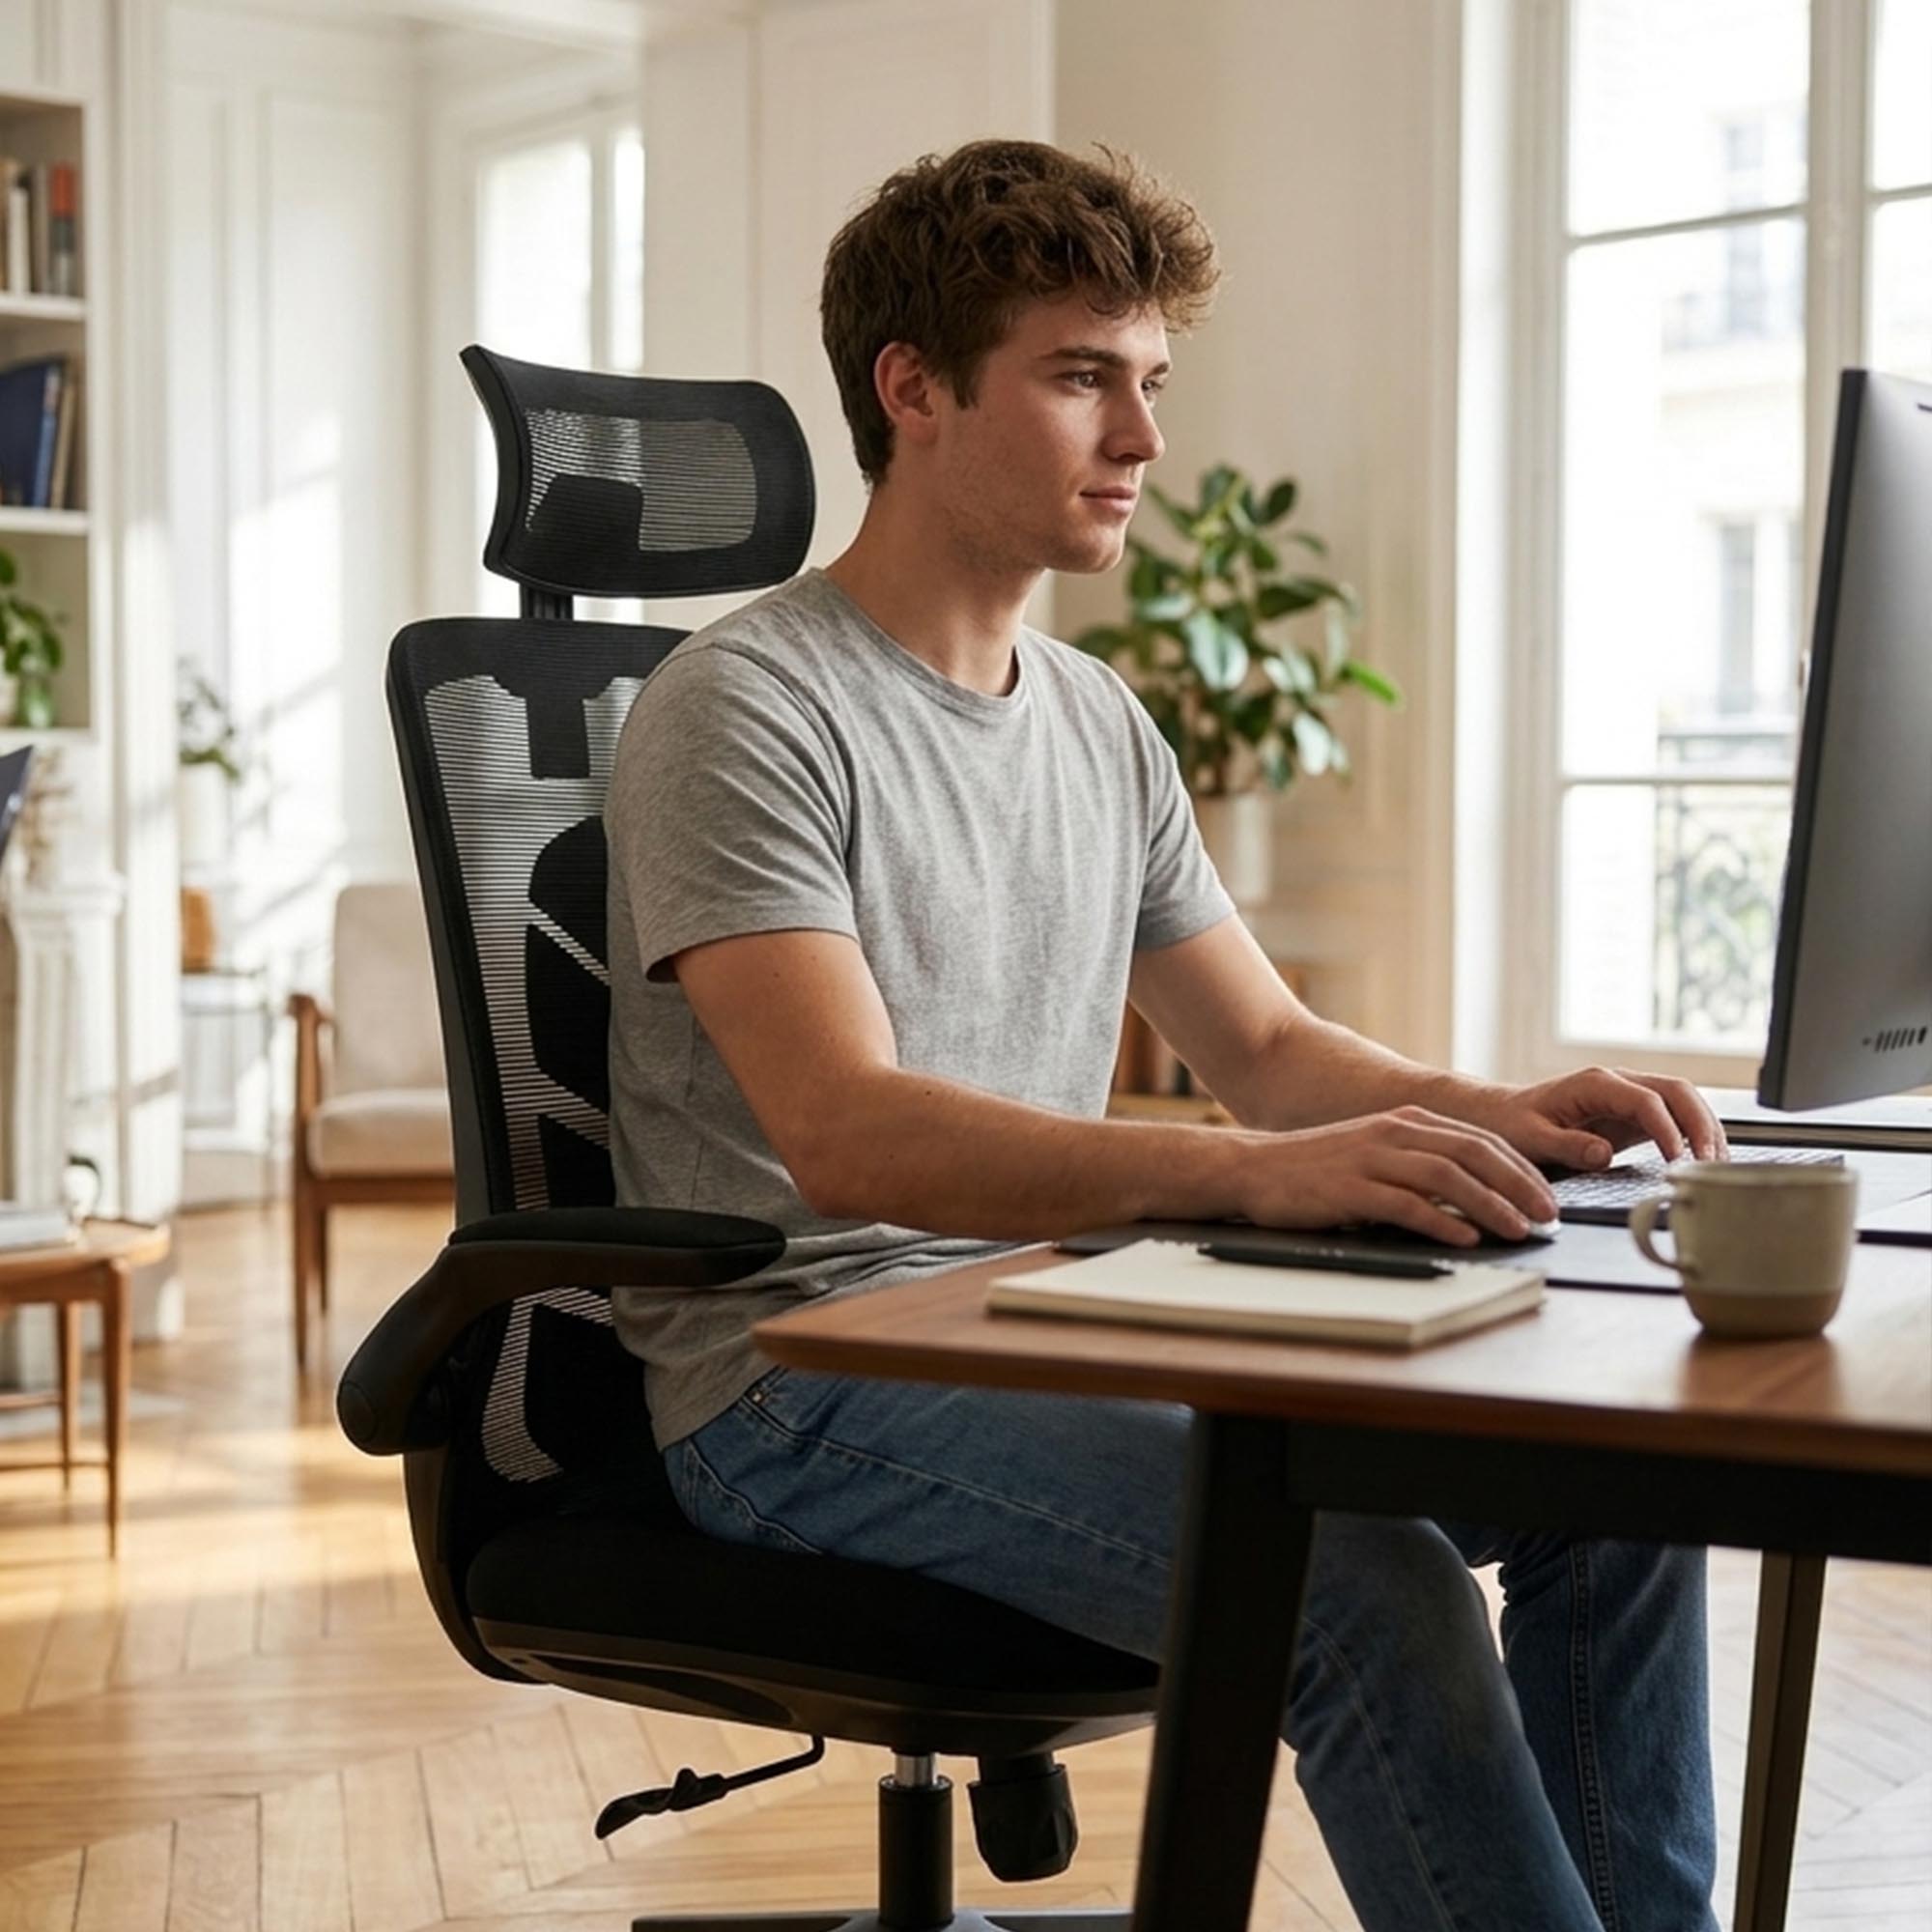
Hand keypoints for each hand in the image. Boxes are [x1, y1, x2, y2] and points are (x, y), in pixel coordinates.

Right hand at [1235, 1106, 1560, 1248]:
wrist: (1252, 1168)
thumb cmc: (1315, 1170)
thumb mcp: (1374, 1154)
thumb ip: (1418, 1165)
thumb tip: (1471, 1198)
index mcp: (1406, 1121)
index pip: (1481, 1140)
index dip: (1521, 1169)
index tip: (1548, 1198)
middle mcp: (1394, 1133)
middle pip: (1474, 1153)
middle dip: (1519, 1185)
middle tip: (1549, 1216)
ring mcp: (1371, 1158)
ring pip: (1448, 1176)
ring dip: (1491, 1205)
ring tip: (1519, 1230)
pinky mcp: (1349, 1188)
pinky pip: (1405, 1204)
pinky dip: (1441, 1220)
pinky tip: (1464, 1238)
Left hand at [1473, 1067, 1729, 1170]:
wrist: (1502, 1115)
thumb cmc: (1513, 1124)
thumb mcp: (1530, 1138)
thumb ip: (1566, 1145)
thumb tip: (1602, 1154)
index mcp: (1595, 1084)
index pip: (1645, 1100)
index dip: (1666, 1129)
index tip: (1676, 1160)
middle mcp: (1618, 1083)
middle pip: (1677, 1091)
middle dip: (1700, 1124)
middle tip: (1711, 1163)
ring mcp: (1630, 1096)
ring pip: (1683, 1101)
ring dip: (1705, 1128)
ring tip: (1717, 1165)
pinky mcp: (1634, 1115)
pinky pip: (1675, 1118)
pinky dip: (1695, 1135)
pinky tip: (1704, 1160)